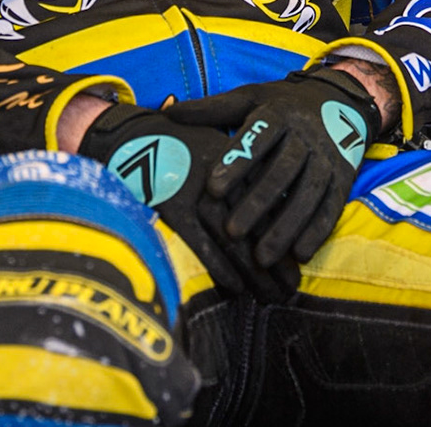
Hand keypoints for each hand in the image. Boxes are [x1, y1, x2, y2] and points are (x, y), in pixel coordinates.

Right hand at [77, 102, 294, 297]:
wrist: (133, 135)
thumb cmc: (180, 144)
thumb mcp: (219, 146)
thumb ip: (245, 172)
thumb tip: (275, 208)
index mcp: (241, 160)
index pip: (273, 203)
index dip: (286, 235)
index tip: (297, 263)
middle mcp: (225, 176)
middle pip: (260, 225)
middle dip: (277, 261)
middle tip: (291, 289)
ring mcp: (199, 192)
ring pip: (236, 240)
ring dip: (257, 272)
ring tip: (273, 296)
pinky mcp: (174, 206)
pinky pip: (202, 243)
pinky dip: (220, 266)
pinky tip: (236, 288)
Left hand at [165, 67, 378, 270]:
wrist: (340, 100)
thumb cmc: (281, 105)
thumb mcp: (249, 99)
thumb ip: (211, 109)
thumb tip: (167, 111)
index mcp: (278, 113)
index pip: (257, 137)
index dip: (236, 162)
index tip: (212, 188)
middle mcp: (306, 135)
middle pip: (282, 170)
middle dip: (258, 202)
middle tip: (232, 232)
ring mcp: (328, 157)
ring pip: (308, 193)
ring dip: (287, 226)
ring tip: (263, 257)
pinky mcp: (343, 178)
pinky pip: (332, 206)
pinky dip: (318, 230)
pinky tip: (300, 254)